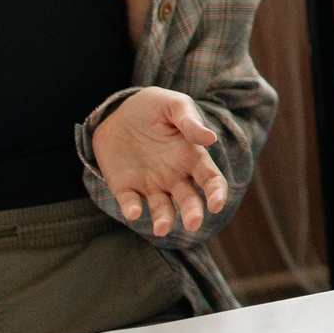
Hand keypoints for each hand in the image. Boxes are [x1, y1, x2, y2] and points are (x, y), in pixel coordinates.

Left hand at [91, 88, 227, 236]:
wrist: (117, 111)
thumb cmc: (152, 107)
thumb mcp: (172, 105)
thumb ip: (189, 121)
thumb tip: (210, 138)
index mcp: (191, 157)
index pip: (211, 180)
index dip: (216, 193)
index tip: (216, 204)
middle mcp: (175, 176)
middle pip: (189, 200)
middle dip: (192, 213)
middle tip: (192, 223)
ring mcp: (150, 184)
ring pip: (162, 209)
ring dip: (164, 220)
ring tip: (162, 227)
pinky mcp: (125, 186)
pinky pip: (130, 202)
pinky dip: (132, 209)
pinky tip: (133, 212)